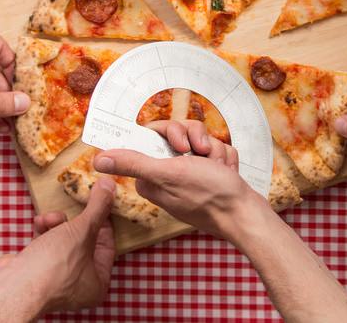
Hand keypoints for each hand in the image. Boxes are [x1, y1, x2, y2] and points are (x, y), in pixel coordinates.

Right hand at [0, 178, 115, 320]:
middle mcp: (77, 285)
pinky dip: (43, 232)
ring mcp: (54, 279)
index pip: (107, 245)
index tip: (99, 202)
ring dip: (56, 224)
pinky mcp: (35, 271)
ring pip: (62, 241)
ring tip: (48, 219)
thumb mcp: (83, 230)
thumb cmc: (54, 265)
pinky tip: (38, 223)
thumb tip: (110, 187)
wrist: (12, 287)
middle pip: (83, 242)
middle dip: (74, 221)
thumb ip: (98, 207)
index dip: (103, 221)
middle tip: (72, 206)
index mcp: (97, 283)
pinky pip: (45, 246)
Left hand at [93, 120, 264, 237]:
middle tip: (200, 155)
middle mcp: (168, 174)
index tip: (181, 145)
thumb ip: (133, 164)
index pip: (151, 135)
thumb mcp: (168, 174)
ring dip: (213, 149)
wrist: (246, 213)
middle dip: (195, 140)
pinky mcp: (209, 172)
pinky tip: (226, 173)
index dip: (169, 133)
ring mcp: (191, 173)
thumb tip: (99, 160)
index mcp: (151, 175)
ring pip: (199, 138)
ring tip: (218, 168)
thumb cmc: (210, 196)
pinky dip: (224, 159)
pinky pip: (215, 149)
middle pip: (177, 133)